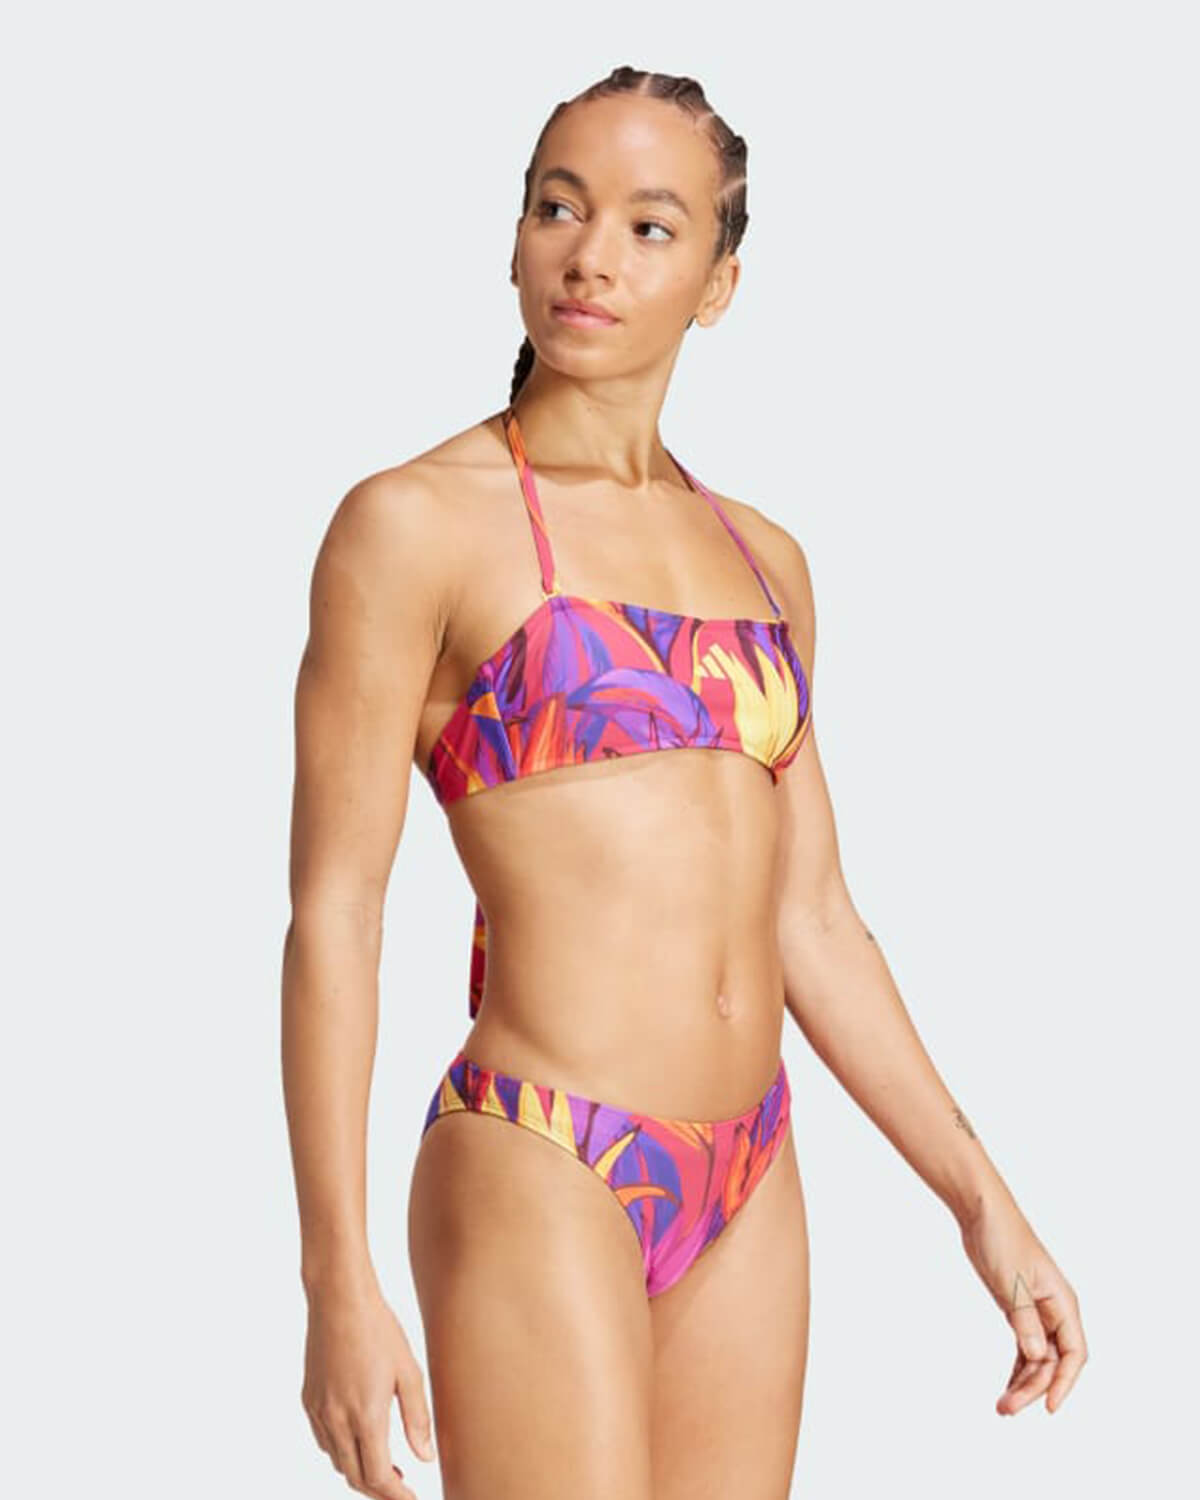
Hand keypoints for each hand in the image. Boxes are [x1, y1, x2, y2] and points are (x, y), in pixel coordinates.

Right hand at [301, 1265, 435, 1497]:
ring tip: (387, 1466)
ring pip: (338, 1462)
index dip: (395, 1496)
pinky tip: (360, 1440)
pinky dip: (343, 1452)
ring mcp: (319, 1412)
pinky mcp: (308, 1400)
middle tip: (402, 1488)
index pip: (378, 1478)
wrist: (339, 1300)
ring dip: (360, 1473)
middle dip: (379, 1490)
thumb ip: (417, 1419)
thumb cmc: (379, 1330)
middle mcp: (337, 1421)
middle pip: (356, 1477)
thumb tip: (426, 1458)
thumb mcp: (409, 1373)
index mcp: (366, 1416)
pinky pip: (325, 1441)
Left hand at [957, 1188, 1087, 1414]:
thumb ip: (1025, 1320)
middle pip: (1053, 1362)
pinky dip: (1017, 1367)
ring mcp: (1037, 1312)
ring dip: (1023, 1382)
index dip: (1065, 1383)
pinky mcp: (1019, 1310)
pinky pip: (1025, 1348)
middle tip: (1007, 1408)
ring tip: (1002, 1406)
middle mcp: (1055, 1311)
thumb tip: (1037, 1356)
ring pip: (1038, 1359)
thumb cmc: (1002, 1239)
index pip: (1074, 1353)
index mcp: (1062, 1302)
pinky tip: (1007, 1386)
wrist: (983, 1213)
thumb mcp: (1012, 1282)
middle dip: (1034, 1388)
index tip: (1050, 1408)